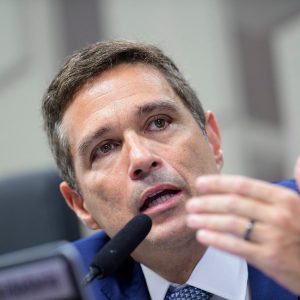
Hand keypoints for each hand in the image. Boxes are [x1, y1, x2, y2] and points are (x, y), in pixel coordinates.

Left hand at [186, 157, 299, 294]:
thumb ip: (298, 182)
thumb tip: (299, 160)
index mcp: (283, 198)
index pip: (243, 185)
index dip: (218, 183)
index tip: (200, 183)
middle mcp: (278, 215)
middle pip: (233, 203)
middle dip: (207, 203)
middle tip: (191, 204)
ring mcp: (273, 237)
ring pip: (231, 223)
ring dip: (206, 220)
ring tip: (191, 219)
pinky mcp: (268, 258)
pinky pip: (236, 246)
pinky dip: (216, 240)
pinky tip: (203, 236)